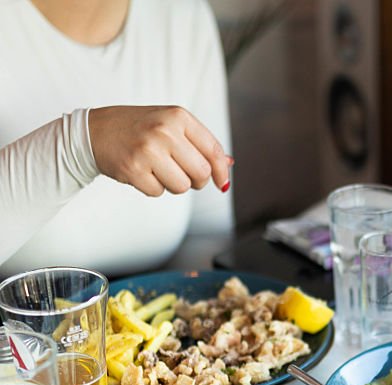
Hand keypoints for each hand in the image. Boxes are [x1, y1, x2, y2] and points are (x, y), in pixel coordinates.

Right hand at [88, 105, 231, 196]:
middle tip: (181, 172)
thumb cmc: (139, 129)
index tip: (222, 184)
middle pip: (202, 173)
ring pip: (182, 187)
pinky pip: (158, 192)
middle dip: (196, 180)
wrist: (94, 131)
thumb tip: (229, 164)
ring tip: (158, 168)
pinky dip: (153, 187)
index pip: (214, 150)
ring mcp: (148, 150)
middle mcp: (164, 131)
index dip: (222, 171)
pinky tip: (141, 171)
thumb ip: (200, 143)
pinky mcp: (133, 169)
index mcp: (178, 117)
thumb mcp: (171, 125)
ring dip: (173, 184)